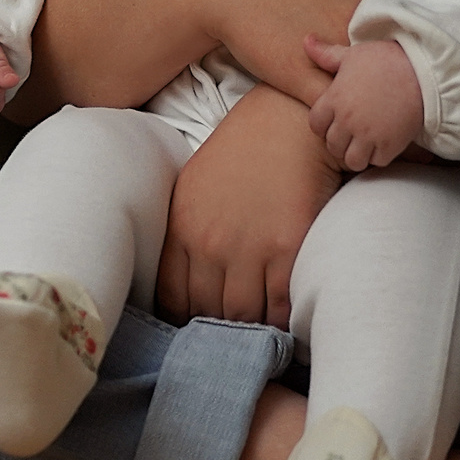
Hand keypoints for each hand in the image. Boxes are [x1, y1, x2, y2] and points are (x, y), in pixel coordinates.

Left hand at [156, 85, 342, 327]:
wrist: (287, 122)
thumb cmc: (242, 152)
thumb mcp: (193, 187)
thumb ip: (186, 232)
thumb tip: (186, 278)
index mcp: (181, 228)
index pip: (171, 298)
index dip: (186, 320)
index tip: (200, 325)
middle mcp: (209, 243)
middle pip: (207, 311)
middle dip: (220, 329)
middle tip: (235, 337)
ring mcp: (248, 248)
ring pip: (244, 315)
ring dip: (253, 330)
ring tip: (261, 334)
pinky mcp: (288, 248)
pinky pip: (281, 305)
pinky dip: (284, 323)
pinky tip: (287, 325)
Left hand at [302, 35, 426, 169]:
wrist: (424, 70)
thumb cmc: (387, 59)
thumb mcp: (353, 54)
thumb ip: (327, 54)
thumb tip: (306, 41)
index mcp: (335, 99)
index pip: (315, 125)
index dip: (324, 124)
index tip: (335, 121)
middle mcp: (347, 120)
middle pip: (332, 145)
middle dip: (340, 141)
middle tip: (352, 134)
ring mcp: (368, 134)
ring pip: (352, 160)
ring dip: (358, 154)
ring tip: (366, 143)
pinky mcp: (390, 144)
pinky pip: (377, 161)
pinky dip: (380, 156)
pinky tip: (384, 143)